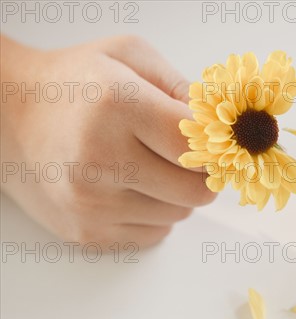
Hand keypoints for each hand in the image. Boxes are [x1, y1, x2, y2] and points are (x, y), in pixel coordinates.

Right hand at [1, 35, 215, 247]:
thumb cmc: (75, 84)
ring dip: (176, 194)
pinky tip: (131, 189)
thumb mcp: (128, 56)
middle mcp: (101, 159)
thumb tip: (222, 125)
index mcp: (116, 105)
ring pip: (179, 214)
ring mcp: (91, 203)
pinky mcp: (86, 231)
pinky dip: (155, 214)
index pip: (195, 146)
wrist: (7, 118)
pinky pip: (154, 234)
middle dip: (202, 175)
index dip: (215, 148)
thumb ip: (182, 85)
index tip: (215, 143)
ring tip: (148, 167)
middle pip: (195, 190)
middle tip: (187, 157)